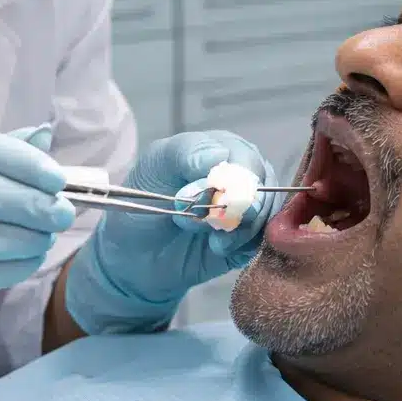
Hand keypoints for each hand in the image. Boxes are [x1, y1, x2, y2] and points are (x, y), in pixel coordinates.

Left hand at [63, 131, 281, 333]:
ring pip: (267, 215)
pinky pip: (263, 241)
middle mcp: (242, 174)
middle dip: (236, 210)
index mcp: (223, 147)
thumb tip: (218, 156)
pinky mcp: (249, 239)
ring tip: (212, 240)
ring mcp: (248, 208)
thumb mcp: (156, 165)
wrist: (133, 253)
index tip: (203, 199)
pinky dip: (243, 246)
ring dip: (239, 230)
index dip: (232, 182)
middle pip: (264, 188)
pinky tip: (219, 248)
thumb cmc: (142, 199)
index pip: (246, 159)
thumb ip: (185, 152)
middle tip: (205, 223)